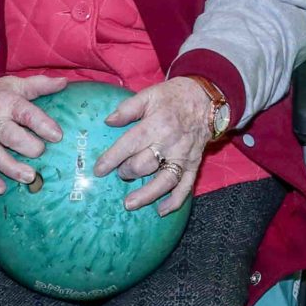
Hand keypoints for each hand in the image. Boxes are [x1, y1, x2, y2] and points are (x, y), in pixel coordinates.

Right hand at [0, 73, 69, 193]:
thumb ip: (40, 84)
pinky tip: (1, 189)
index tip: (57, 135)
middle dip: (26, 145)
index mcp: (6, 102)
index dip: (41, 124)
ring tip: (29, 177)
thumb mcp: (16, 84)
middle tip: (41, 153)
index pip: (25, 113)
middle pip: (8, 134)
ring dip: (10, 167)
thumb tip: (64, 82)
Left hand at [96, 78, 220, 215]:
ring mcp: (183, 156)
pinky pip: (186, 186)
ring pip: (164, 181)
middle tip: (120, 174)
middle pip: (144, 165)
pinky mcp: (194, 163)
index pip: (129, 145)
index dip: (111, 159)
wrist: (207, 99)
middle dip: (127, 172)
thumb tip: (108, 122)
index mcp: (156, 124)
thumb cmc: (174, 96)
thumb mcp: (149, 94)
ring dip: (147, 195)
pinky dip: (176, 201)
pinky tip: (162, 211)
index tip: (98, 170)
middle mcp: (170, 143)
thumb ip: (128, 108)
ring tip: (129, 204)